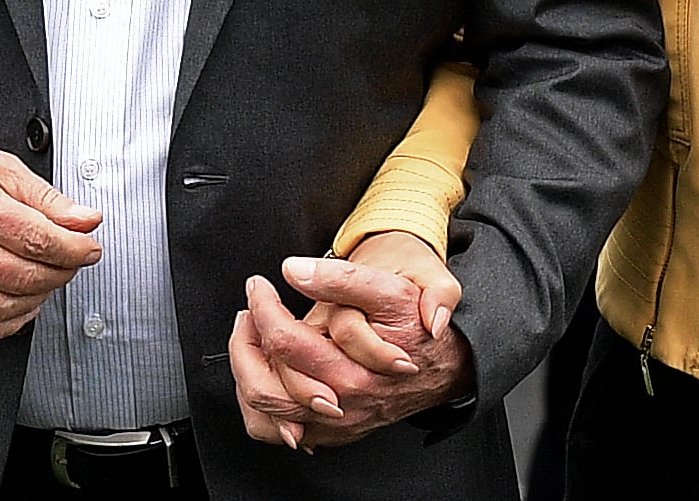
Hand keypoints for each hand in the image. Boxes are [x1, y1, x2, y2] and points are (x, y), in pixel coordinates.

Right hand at [0, 134, 101, 341]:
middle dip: (61, 273)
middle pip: (23, 276)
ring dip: (38, 298)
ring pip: (2, 307)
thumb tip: (84, 219)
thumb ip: (46, 198)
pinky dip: (5, 325)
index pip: (37, 239)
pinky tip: (20, 307)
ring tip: (48, 279)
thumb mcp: (0, 167)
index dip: (74, 248)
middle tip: (72, 261)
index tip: (89, 248)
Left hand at [228, 251, 472, 449]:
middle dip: (248, 335)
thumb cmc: (419, 316)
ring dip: (248, 368)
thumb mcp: (394, 284)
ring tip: (251, 334)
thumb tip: (296, 270)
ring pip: (271, 407)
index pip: (286, 340)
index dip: (263, 305)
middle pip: (270, 382)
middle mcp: (351, 396)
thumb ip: (346, 278)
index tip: (260, 284)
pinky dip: (262, 403)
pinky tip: (263, 370)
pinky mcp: (337, 429)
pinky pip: (282, 428)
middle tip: (252, 305)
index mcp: (361, 363)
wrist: (450, 357)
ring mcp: (342, 417)